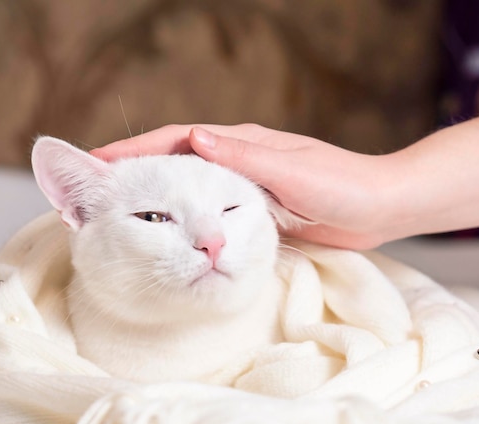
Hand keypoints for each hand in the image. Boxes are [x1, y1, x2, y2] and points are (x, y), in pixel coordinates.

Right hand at [92, 124, 396, 248]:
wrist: (381, 208)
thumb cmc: (344, 186)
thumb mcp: (293, 171)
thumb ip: (246, 157)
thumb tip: (196, 139)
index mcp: (244, 143)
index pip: (180, 140)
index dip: (137, 148)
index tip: (98, 159)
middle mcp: (242, 160)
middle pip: (178, 160)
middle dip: (137, 170)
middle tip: (97, 188)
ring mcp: (248, 184)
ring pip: (191, 186)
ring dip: (157, 194)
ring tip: (122, 211)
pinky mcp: (258, 209)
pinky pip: (212, 209)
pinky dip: (186, 215)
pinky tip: (173, 231)